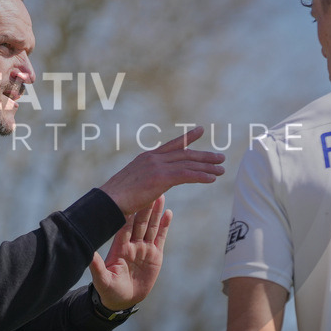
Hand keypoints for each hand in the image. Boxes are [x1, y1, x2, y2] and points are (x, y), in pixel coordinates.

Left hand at [89, 196, 171, 309]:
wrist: (122, 300)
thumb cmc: (109, 290)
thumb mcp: (102, 279)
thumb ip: (96, 266)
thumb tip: (87, 252)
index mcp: (119, 247)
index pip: (125, 226)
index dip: (129, 212)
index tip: (132, 197)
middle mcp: (132, 244)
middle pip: (140, 222)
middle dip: (145, 207)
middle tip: (150, 190)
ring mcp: (144, 249)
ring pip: (151, 227)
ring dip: (156, 212)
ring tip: (161, 196)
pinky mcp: (155, 255)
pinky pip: (160, 238)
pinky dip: (165, 226)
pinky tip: (168, 213)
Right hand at [99, 125, 224, 217]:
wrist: (109, 200)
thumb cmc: (118, 197)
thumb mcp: (135, 182)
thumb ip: (148, 179)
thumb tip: (156, 185)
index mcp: (148, 157)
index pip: (172, 145)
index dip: (188, 138)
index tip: (201, 130)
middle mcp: (154, 158)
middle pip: (185, 153)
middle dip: (204, 155)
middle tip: (221, 157)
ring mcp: (157, 166)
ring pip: (188, 163)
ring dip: (207, 166)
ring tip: (222, 169)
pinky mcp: (161, 177)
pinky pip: (186, 175)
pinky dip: (201, 176)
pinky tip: (212, 179)